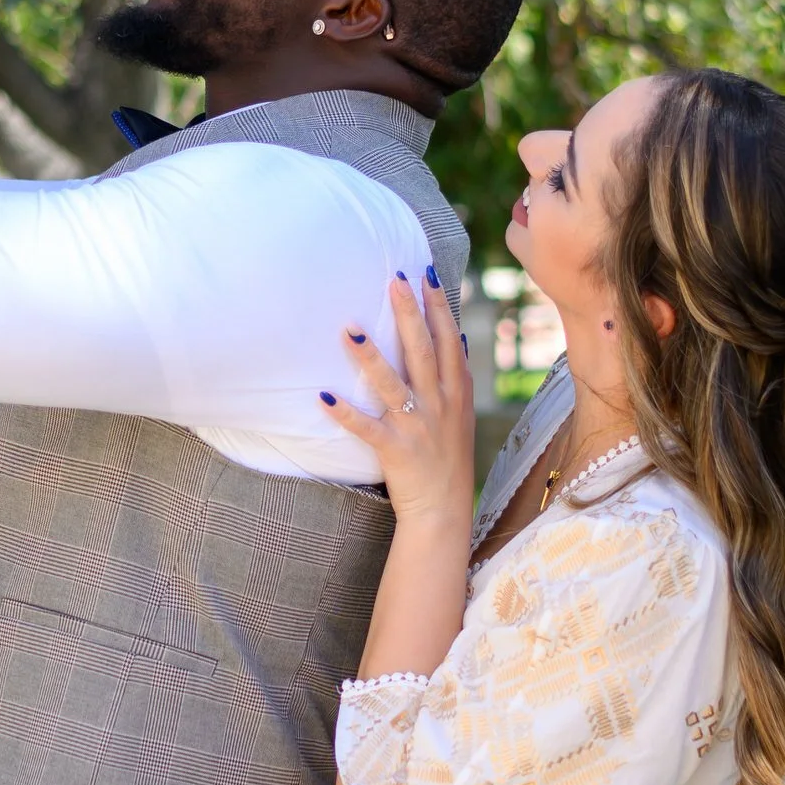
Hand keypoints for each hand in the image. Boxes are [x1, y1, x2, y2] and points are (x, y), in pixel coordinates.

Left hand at [321, 269, 476, 529]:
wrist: (443, 511)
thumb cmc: (448, 457)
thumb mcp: (460, 413)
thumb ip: (455, 376)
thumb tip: (454, 337)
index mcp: (456, 392)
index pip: (448, 340)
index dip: (438, 306)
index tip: (427, 274)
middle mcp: (439, 404)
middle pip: (423, 351)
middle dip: (409, 312)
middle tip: (394, 278)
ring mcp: (417, 427)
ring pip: (392, 384)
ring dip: (370, 356)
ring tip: (349, 328)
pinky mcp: (394, 451)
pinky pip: (367, 429)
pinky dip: (346, 414)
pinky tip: (324, 397)